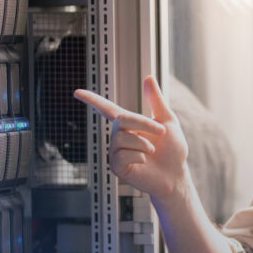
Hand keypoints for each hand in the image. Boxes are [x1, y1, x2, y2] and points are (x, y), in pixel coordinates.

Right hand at [74, 76, 188, 201]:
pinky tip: (144, 161)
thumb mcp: (168, 121)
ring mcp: (116, 152)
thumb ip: (156, 101)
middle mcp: (119, 137)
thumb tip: (148, 77)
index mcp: (129, 125)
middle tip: (162, 131)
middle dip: (144, 123)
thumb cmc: (172, 150)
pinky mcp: (117, 167)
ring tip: (152, 151)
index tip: (77, 92)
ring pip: (122, 138)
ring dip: (144, 143)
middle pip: (121, 120)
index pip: (107, 109)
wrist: (175, 175)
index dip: (92, 100)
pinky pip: (121, 155)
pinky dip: (138, 156)